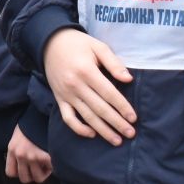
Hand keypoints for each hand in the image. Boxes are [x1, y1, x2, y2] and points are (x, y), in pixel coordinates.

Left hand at [5, 127, 52, 183]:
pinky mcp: (44, 156)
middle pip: (25, 178)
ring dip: (45, 172)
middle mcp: (20, 155)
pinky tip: (55, 159)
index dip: (20, 172)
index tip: (27, 167)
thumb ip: (18, 148)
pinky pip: (50, 170)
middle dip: (33, 174)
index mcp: (12, 149)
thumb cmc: (31, 122)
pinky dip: (54, 167)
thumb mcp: (19, 134)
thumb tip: (23, 162)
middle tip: (40, 166)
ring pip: (38, 178)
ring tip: (48, 162)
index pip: (10, 173)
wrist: (41, 111)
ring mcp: (31, 156)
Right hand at [44, 29, 135, 144]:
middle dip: (116, 123)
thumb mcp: (98, 47)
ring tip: (116, 140)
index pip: (109, 93)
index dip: (122, 107)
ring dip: (103, 130)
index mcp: (87, 71)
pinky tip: (92, 134)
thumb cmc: (78, 44)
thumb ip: (113, 63)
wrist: (50, 44)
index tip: (133, 118)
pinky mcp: (59, 99)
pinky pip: (68, 118)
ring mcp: (66, 94)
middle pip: (99, 108)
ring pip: (86, 117)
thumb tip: (128, 79)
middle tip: (130, 133)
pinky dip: (79, 128)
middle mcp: (75, 85)